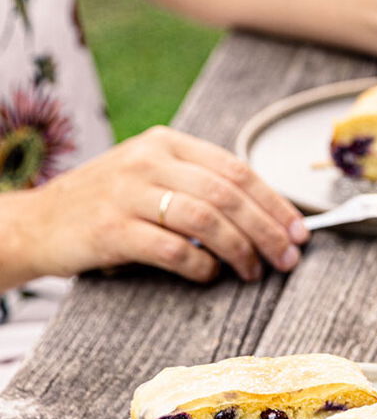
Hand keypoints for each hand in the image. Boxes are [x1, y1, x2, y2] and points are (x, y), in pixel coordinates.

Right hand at [21, 126, 308, 282]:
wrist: (36, 223)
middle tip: (287, 258)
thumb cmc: (106, 203)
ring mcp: (128, 193)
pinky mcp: (111, 229)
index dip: (275, 203)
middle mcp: (150, 160)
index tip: (298, 231)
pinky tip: (210, 276)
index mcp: (167, 143)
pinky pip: (173, 250)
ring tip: (255, 271)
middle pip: (229, 195)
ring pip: (207, 219)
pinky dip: (201, 266)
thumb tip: (267, 217)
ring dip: (241, 250)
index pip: (237, 170)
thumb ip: (199, 185)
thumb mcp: (151, 177)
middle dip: (268, 230)